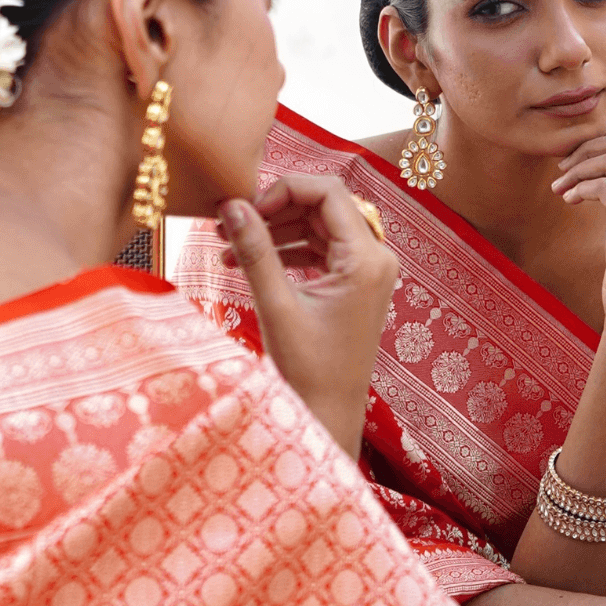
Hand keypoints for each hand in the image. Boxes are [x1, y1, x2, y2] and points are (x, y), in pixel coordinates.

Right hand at [217, 175, 396, 458]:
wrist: (329, 415)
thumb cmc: (309, 371)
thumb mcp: (276, 307)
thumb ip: (255, 251)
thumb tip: (231, 206)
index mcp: (366, 260)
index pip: (328, 193)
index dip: (282, 190)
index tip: (245, 210)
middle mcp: (376, 259)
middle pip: (324, 206)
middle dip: (275, 211)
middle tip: (230, 224)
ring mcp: (368, 272)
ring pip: (319, 227)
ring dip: (276, 232)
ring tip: (229, 248)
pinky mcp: (356, 285)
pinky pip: (321, 250)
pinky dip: (288, 251)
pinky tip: (251, 262)